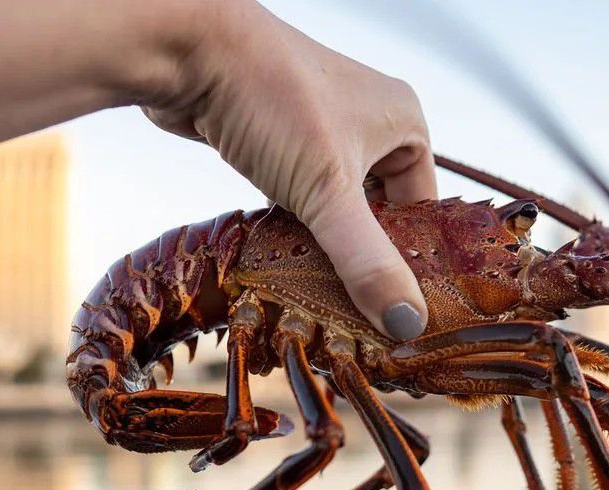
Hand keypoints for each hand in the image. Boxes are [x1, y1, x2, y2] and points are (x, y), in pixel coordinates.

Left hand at [142, 0, 434, 339]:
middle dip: (365, 258)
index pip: (423, 209)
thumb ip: (366, 261)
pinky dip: (295, 228)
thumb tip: (408, 323)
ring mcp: (322, 130)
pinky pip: (300, 198)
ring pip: (336, 207)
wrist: (185, 48)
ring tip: (321, 295)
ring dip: (326, 246)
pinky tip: (285, 260)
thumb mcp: (327, 191)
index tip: (401, 311)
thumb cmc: (270, 101)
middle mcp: (370, 122)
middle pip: (380, 212)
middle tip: (358, 313)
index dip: (413, 260)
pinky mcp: (279, 142)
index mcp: (404, 122)